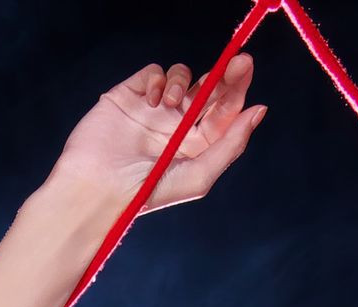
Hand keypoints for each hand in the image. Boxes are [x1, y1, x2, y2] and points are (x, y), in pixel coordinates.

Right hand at [53, 54, 264, 212]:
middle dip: (225, 74)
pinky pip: (153, 73)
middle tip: (236, 63)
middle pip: (210, 88)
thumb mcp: (200, 174)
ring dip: (184, 82)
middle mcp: (178, 124)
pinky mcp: (130, 96)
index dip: (238, 88)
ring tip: (171, 103)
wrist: (97, 189)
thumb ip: (231, 143)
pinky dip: (157, 80)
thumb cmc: (148, 192)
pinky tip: (152, 100)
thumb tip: (259, 110)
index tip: (246, 69)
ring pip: (182, 76)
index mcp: (197, 145)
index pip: (225, 110)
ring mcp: (154, 109)